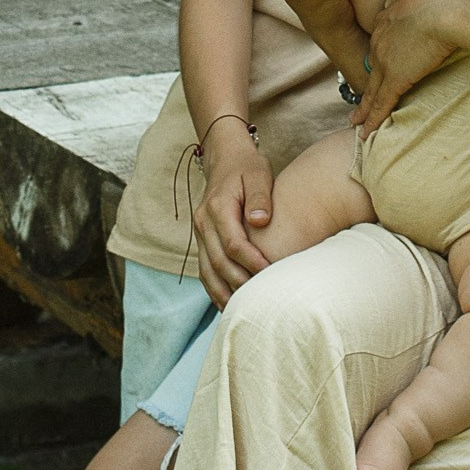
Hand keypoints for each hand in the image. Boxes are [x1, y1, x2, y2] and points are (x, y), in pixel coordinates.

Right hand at [190, 118, 273, 304]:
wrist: (224, 157)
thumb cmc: (247, 166)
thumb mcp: (258, 173)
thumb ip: (260, 196)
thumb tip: (260, 221)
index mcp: (217, 207)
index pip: (233, 243)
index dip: (251, 262)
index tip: (270, 273)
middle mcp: (203, 222)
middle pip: (218, 262)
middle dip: (239, 283)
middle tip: (261, 299)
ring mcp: (199, 232)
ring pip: (206, 270)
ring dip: (222, 293)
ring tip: (241, 312)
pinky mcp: (202, 239)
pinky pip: (204, 269)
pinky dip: (214, 288)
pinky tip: (228, 304)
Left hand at [355, 0, 461, 130]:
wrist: (446, 7)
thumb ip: (428, 2)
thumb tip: (440, 4)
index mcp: (389, 17)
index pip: (381, 41)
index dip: (380, 55)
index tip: (380, 64)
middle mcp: (381, 39)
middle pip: (372, 66)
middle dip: (367, 82)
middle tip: (360, 99)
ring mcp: (386, 60)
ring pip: (372, 88)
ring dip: (364, 107)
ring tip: (356, 121)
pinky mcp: (396, 78)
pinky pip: (380, 103)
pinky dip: (372, 119)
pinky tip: (364, 132)